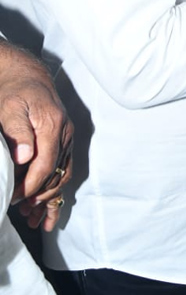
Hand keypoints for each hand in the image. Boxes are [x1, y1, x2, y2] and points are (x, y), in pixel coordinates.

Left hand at [0, 44, 72, 226]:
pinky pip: (65, 170)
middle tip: (19, 210)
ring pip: (63, 175)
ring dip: (49, 198)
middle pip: (56, 173)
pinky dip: (57, 191)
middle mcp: (65, 133)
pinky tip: (48, 209)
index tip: (14, 198)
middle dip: (38, 196)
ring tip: (34, 217)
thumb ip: (17, 131)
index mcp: (53, 124)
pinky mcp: (65, 142)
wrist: (28, 77)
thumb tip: (24, 157)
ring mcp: (67, 138)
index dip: (30, 185)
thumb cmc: (15, 91)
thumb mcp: (10, 107)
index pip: (45, 164)